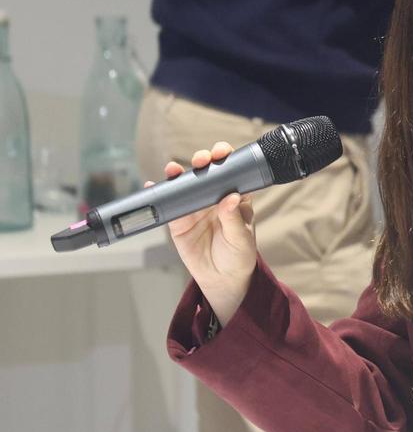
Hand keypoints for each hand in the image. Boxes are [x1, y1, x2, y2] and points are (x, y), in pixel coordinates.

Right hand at [153, 142, 256, 325]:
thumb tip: (230, 198)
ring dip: (178, 172)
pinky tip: (152, 186)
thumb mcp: (241, 240)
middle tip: (201, 161)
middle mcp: (215, 197)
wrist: (221, 279)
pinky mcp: (179, 219)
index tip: (221, 153)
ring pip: (185, 184)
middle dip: (203, 160)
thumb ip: (234, 220)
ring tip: (173, 169)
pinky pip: (168, 204)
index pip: (232, 171)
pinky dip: (158, 193)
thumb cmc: (238, 256)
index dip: (226, 158)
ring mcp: (195, 207)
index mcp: (235, 197)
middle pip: (207, 172)